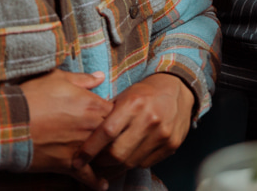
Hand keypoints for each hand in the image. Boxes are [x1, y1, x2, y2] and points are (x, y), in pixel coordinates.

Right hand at [20, 69, 112, 188]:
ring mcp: (81, 147)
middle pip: (114, 134)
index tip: (115, 117)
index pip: (117, 111)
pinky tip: (102, 185)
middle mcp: (91, 127)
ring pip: (103, 155)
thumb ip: (84, 79)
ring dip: (108, 157)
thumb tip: (101, 76)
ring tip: (113, 162)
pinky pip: (86, 176)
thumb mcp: (59, 78)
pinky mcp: (67, 164)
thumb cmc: (32, 97)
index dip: (117, 114)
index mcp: (93, 104)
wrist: (8, 123)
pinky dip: (95, 182)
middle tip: (117, 139)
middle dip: (116, 136)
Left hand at [73, 73, 194, 177]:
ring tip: (107, 165)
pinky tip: (129, 156)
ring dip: (115, 167)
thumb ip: (107, 115)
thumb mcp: (125, 95)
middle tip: (93, 163)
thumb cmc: (146, 92)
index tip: (77, 161)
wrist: (179, 89)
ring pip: (131, 162)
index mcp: (134, 103)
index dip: (89, 150)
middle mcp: (149, 118)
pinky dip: (133, 163)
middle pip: (117, 154)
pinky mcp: (172, 144)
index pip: (106, 132)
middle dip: (101, 163)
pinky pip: (145, 163)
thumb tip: (84, 136)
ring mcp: (162, 133)